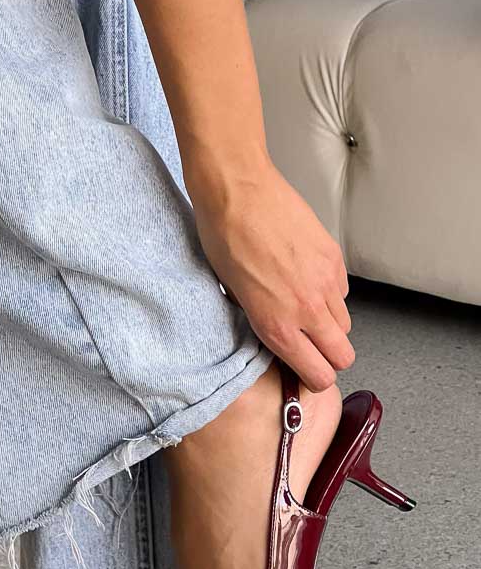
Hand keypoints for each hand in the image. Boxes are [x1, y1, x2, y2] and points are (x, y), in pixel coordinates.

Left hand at [190, 159, 353, 391]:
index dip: (313, 378)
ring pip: (344, 324)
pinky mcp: (334, 258)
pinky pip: (342, 292)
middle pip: (343, 355)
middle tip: (313, 348)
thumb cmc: (223, 239)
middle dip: (330, 357)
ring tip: (305, 310)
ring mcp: (325, 283)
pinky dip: (330, 294)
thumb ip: (259, 322)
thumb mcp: (232, 296)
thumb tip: (275, 336)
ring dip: (329, 325)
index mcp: (276, 326)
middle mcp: (306, 310)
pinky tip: (307, 281)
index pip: (318, 375)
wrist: (237, 190)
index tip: (305, 373)